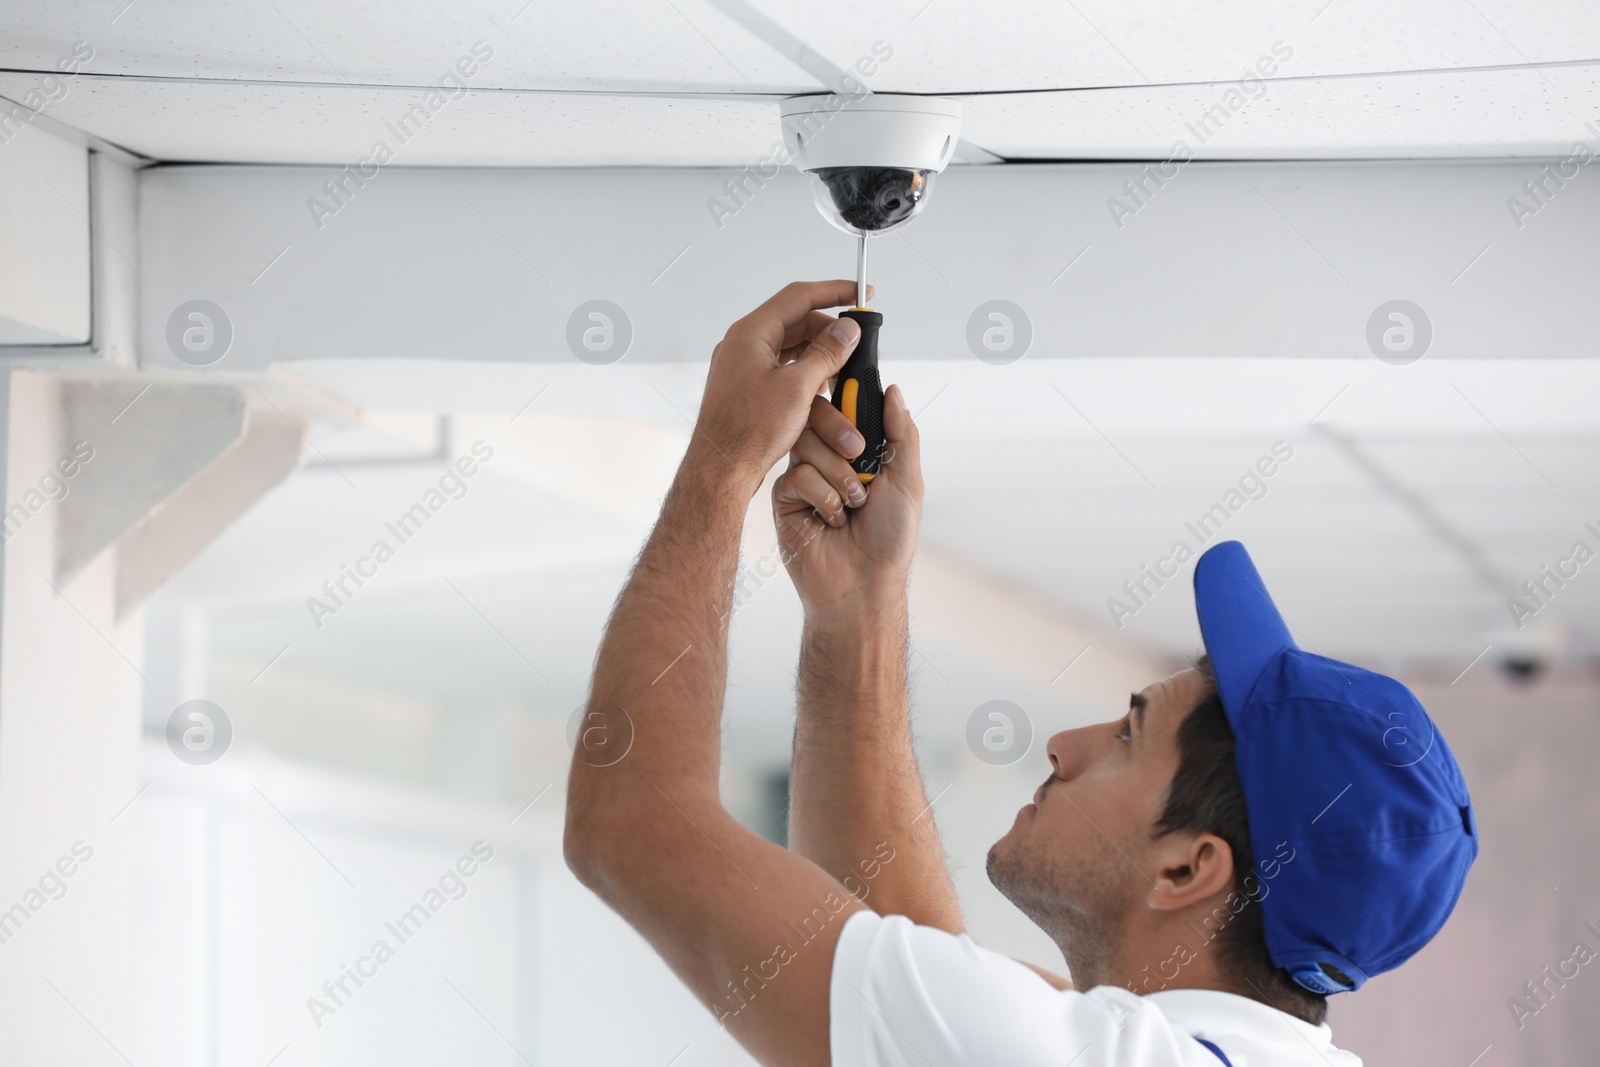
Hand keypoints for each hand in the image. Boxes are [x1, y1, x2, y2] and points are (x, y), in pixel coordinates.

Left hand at [693, 281, 871, 494]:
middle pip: (796, 321)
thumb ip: (826, 353)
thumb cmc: (747, 432)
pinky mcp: (750, 388)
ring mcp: (745, 366)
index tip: (860, 291)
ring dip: (821, 353)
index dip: (834, 291)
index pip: (798, 296)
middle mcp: (744, 345)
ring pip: (792, 347)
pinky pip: (784, 367)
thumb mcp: (798, 388)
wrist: (721, 468)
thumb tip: (848, 329)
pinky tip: (826, 386)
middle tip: (859, 341)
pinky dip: (807, 371)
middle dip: (831, 330)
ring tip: (846, 366)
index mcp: (750, 334)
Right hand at [772, 382, 922, 619]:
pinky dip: (823, 497)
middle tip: (860, 458)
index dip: (850, 402)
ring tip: (854, 505)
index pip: (845, 408)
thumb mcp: (907, 481)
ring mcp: (803, 477)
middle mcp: (827, 458)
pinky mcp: (784, 498)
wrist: (863, 583)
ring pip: (807, 443)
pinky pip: (797, 475)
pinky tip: (831, 521)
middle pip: (819, 415)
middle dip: (842, 434)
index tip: (863, 406)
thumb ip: (902, 433)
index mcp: (856, 451)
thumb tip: (893, 391)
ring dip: (839, 476)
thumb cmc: (889, 538)